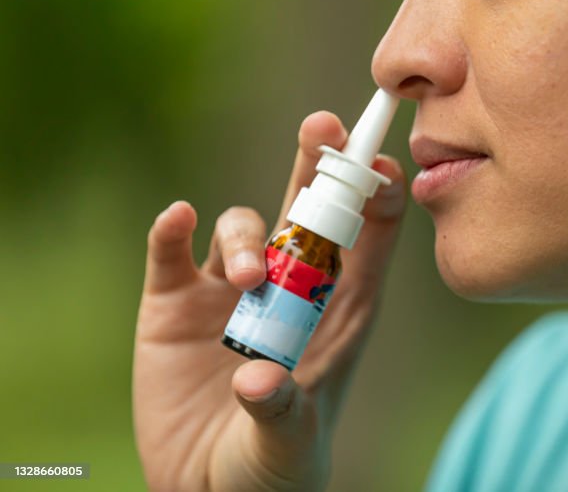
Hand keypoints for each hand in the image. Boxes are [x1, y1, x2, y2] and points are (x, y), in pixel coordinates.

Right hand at [132, 112, 405, 491]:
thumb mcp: (288, 446)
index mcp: (338, 308)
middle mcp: (289, 287)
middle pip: (309, 208)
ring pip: (244, 226)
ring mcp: (231, 290)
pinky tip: (177, 220)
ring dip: (247, 237)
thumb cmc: (271, 467)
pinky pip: (171, 254)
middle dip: (317, 165)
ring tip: (248, 279)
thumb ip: (281, 413)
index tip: (380, 166)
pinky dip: (173, 232)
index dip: (376, 196)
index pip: (368, 238)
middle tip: (321, 126)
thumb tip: (257, 379)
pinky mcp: (174, 304)